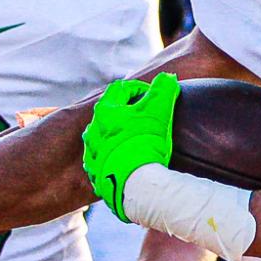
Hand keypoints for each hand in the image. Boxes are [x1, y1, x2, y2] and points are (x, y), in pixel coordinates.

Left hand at [82, 71, 179, 217]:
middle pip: (110, 113)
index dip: (140, 89)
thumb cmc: (145, 142)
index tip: (154, 96)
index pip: (122, 89)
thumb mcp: (159, 110)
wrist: (134, 182)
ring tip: (133, 140)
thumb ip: (164, 89)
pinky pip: (101, 160)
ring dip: (116, 134)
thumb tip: (168, 78)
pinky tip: (124, 161)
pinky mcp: (95, 172)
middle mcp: (93, 129)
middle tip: (144, 118)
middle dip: (126, 112)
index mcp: (105, 110)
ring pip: (103, 137)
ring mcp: (92, 152)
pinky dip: (112, 157)